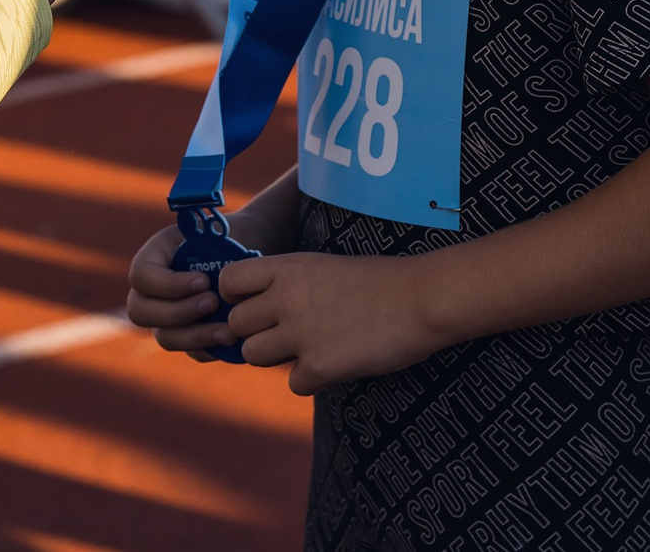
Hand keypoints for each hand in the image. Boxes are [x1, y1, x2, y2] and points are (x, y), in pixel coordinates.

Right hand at [125, 223, 235, 356]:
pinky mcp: (186, 335)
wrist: (246, 252)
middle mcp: (152, 289)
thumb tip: (209, 275)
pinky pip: (188, 351)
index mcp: (154, 256)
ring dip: (195, 337)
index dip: (167, 285)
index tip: (204, 281)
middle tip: (213, 303)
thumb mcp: (216, 232)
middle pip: (139, 311)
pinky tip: (232, 341)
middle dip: (177, 312)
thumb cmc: (230, 238)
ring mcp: (166, 315)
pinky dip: (208, 349)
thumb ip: (207, 246)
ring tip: (229, 331)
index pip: (141, 276)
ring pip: (164, 337)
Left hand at [216, 251, 447, 393]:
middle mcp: (285, 298)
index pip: (229, 282)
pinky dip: (312, 380)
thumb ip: (287, 284)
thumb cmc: (377, 281)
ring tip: (308, 350)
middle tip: (287, 335)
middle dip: (257, 333)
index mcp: (286, 268)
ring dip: (277, 358)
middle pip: (237, 324)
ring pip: (253, 356)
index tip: (256, 306)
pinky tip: (335, 365)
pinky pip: (293, 384)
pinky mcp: (319, 366)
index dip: (236, 298)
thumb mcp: (322, 266)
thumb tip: (259, 311)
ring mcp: (300, 333)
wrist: (420, 299)